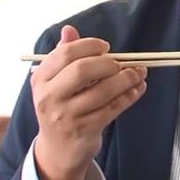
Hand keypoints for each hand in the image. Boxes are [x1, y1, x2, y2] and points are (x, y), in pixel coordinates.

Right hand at [31, 25, 147, 179]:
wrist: (58, 149)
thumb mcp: (55, 81)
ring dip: (126, 78)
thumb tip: (69, 29)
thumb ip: (63, 55)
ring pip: (102, 90)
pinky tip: (138, 88)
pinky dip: (130, 95)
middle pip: (81, 70)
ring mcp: (67, 116)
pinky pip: (113, 108)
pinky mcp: (85, 130)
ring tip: (139, 73)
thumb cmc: (60, 106)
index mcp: (40, 79)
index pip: (65, 54)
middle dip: (107, 62)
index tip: (105, 47)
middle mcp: (50, 97)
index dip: (89, 46)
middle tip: (120, 63)